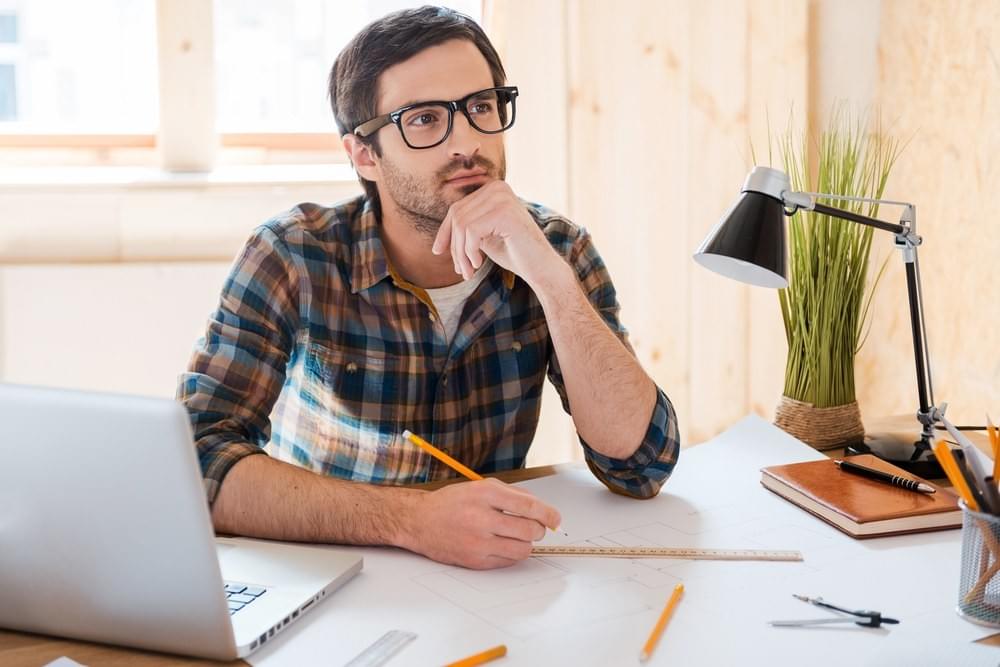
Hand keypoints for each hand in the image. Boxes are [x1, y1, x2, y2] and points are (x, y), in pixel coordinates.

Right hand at [401, 478, 560, 569]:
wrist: (420, 521)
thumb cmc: (453, 503)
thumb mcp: (482, 487)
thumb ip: (514, 495)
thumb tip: (542, 509)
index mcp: (485, 495)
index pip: (529, 507)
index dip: (548, 514)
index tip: (555, 519)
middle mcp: (481, 518)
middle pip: (529, 530)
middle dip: (538, 530)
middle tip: (534, 527)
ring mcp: (477, 542)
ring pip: (522, 549)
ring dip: (527, 543)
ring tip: (517, 536)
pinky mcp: (474, 560)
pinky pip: (508, 562)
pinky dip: (512, 554)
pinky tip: (503, 545)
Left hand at [432, 180, 559, 285]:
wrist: (542, 269)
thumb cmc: (516, 254)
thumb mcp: (485, 236)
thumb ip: (468, 227)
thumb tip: (442, 233)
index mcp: (494, 189)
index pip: (457, 208)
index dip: (444, 232)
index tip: (437, 252)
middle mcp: (498, 187)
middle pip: (457, 216)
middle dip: (454, 246)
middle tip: (461, 270)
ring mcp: (502, 197)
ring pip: (462, 225)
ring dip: (461, 253)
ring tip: (469, 272)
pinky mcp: (504, 212)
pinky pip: (471, 231)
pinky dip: (470, 252)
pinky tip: (479, 264)